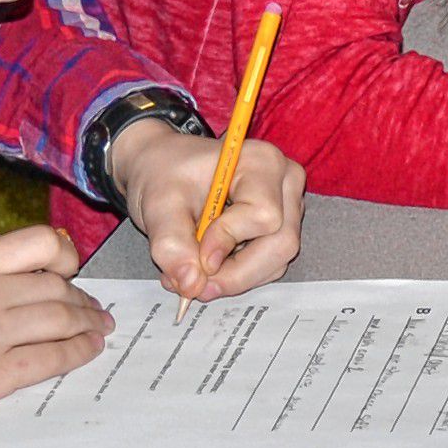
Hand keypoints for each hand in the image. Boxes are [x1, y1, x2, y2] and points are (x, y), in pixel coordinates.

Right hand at [0, 225, 109, 447]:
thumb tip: (21, 279)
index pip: (39, 242)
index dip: (65, 256)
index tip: (71, 270)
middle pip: (57, 287)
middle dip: (82, 301)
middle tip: (94, 310)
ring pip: (61, 321)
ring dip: (86, 327)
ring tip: (96, 331)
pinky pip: (50, 360)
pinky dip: (76, 355)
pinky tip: (86, 353)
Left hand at [110, 119, 305, 307]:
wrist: (163, 169)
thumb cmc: (164, 174)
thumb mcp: (158, 206)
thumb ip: (172, 245)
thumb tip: (192, 285)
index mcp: (263, 163)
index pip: (264, 215)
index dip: (228, 241)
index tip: (193, 255)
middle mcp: (285, 183)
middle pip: (280, 244)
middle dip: (235, 273)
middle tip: (193, 284)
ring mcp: (288, 207)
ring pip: (276, 261)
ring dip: (233, 278)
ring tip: (192, 273)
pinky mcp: (280, 228)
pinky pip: (269, 265)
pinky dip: (237, 276)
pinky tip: (206, 267)